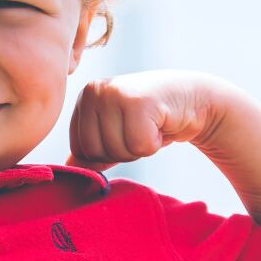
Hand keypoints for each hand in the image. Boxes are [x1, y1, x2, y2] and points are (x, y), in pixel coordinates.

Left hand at [64, 70, 229, 170]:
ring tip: (151, 125)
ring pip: (118, 151)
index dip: (106, 153)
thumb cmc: (152, 119)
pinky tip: (162, 124)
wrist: (194, 99)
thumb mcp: (115, 132)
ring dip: (140, 147)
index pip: (80, 150)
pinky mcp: (138, 101)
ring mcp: (115, 93)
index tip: (126, 132)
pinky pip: (139, 146)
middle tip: (141, 129)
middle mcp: (95, 91)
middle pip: (96, 152)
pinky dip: (155, 143)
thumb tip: (66, 169)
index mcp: (85, 98)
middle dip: (123, 152)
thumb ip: (91, 149)